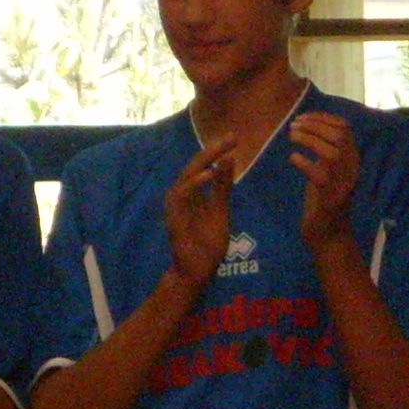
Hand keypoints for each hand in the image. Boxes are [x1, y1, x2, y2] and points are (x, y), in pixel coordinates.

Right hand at [163, 139, 236, 287]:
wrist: (198, 271)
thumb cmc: (207, 244)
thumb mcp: (220, 210)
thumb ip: (222, 188)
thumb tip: (228, 160)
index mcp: (193, 192)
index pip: (203, 166)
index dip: (217, 151)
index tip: (234, 137)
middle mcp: (181, 196)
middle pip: (194, 166)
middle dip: (212, 151)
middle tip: (231, 137)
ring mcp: (176, 207)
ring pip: (185, 178)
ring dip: (202, 163)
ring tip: (220, 150)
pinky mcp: (173, 219)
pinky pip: (180, 197)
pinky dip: (194, 184)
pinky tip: (208, 175)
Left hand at [290, 110, 361, 250]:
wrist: (329, 235)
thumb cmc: (323, 200)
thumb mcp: (326, 170)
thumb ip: (324, 150)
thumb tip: (309, 125)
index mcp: (353, 159)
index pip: (345, 128)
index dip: (323, 118)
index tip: (303, 117)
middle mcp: (353, 169)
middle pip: (338, 136)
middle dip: (313, 125)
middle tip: (293, 126)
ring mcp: (343, 184)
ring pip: (331, 153)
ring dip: (308, 139)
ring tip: (291, 137)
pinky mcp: (331, 199)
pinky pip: (319, 175)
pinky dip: (304, 163)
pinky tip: (293, 158)